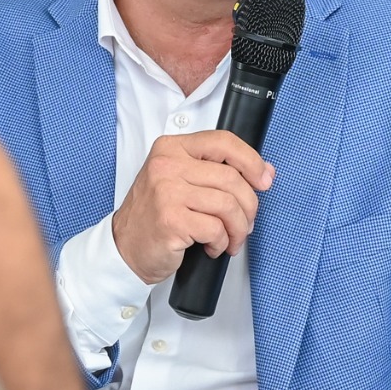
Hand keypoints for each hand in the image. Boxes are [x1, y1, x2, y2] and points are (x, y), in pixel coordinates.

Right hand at [110, 131, 274, 284]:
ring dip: (238, 229)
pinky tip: (212, 246)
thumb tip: (265, 172)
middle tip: (246, 223)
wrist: (125, 248)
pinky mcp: (171, 220)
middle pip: (231, 178)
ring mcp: (167, 192)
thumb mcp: (179, 180)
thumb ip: (216, 171)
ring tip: (230, 239)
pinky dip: (221, 242)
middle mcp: (167, 165)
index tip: (264, 180)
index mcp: (171, 148)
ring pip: (228, 205)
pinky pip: (216, 229)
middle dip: (248, 206)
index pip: (223, 141)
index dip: (252, 161)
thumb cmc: (155, 215)